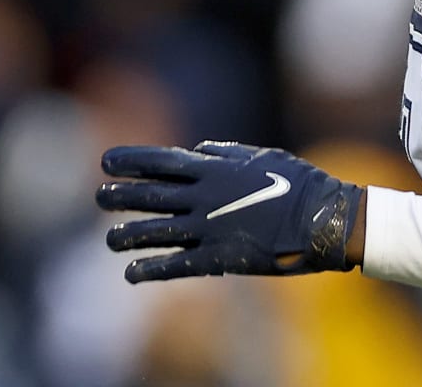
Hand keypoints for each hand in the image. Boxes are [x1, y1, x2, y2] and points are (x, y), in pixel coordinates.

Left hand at [97, 141, 363, 282]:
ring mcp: (209, 227)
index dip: (131, 161)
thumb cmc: (297, 182)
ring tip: (109, 239)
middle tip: (99, 196)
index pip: (161, 161)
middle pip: (151, 195)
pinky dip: (151, 268)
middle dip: (121, 196)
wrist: (322, 219)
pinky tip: (131, 273)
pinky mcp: (219, 257)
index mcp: (214, 168)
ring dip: (128, 235)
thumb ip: (225, 152)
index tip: (106, 161)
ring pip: (157, 231)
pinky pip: (176, 264)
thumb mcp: (261, 155)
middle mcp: (204, 196)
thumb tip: (197, 148)